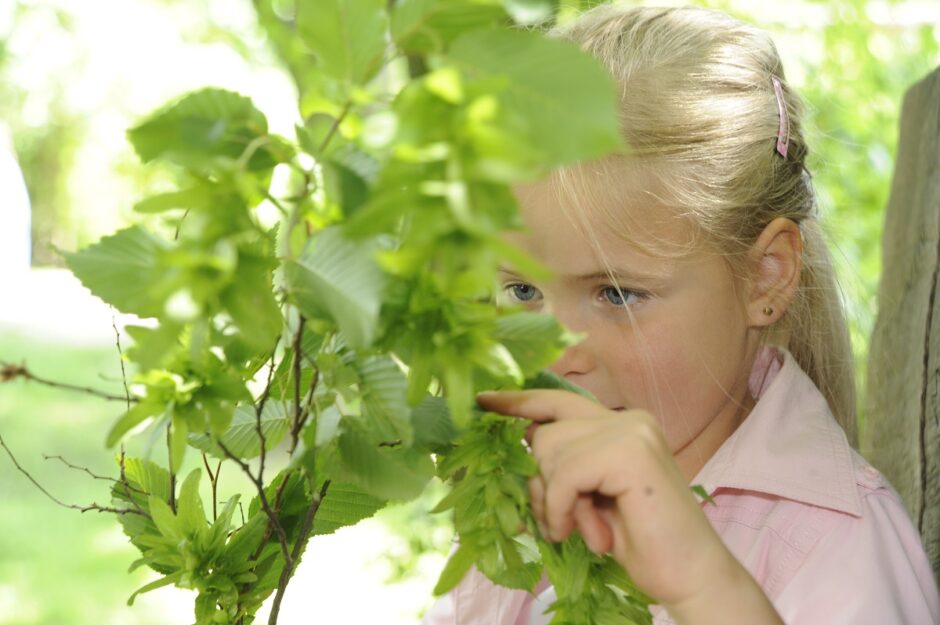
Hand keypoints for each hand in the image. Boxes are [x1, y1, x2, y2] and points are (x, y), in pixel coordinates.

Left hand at [476, 389, 781, 623]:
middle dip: (541, 483)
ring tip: (582, 528)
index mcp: (621, 424)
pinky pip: (565, 475)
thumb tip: (521, 446)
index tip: (485, 400)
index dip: (519, 402)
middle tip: (564, 521)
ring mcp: (632, 432)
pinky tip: (582, 532)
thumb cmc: (640, 541)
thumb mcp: (591, 496)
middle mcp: (628, 419)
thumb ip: (566, 466)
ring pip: (549, 451)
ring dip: (554, 501)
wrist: (690, 574)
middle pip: (545, 433)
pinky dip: (562, 508)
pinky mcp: (630, 454)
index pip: (558, 401)